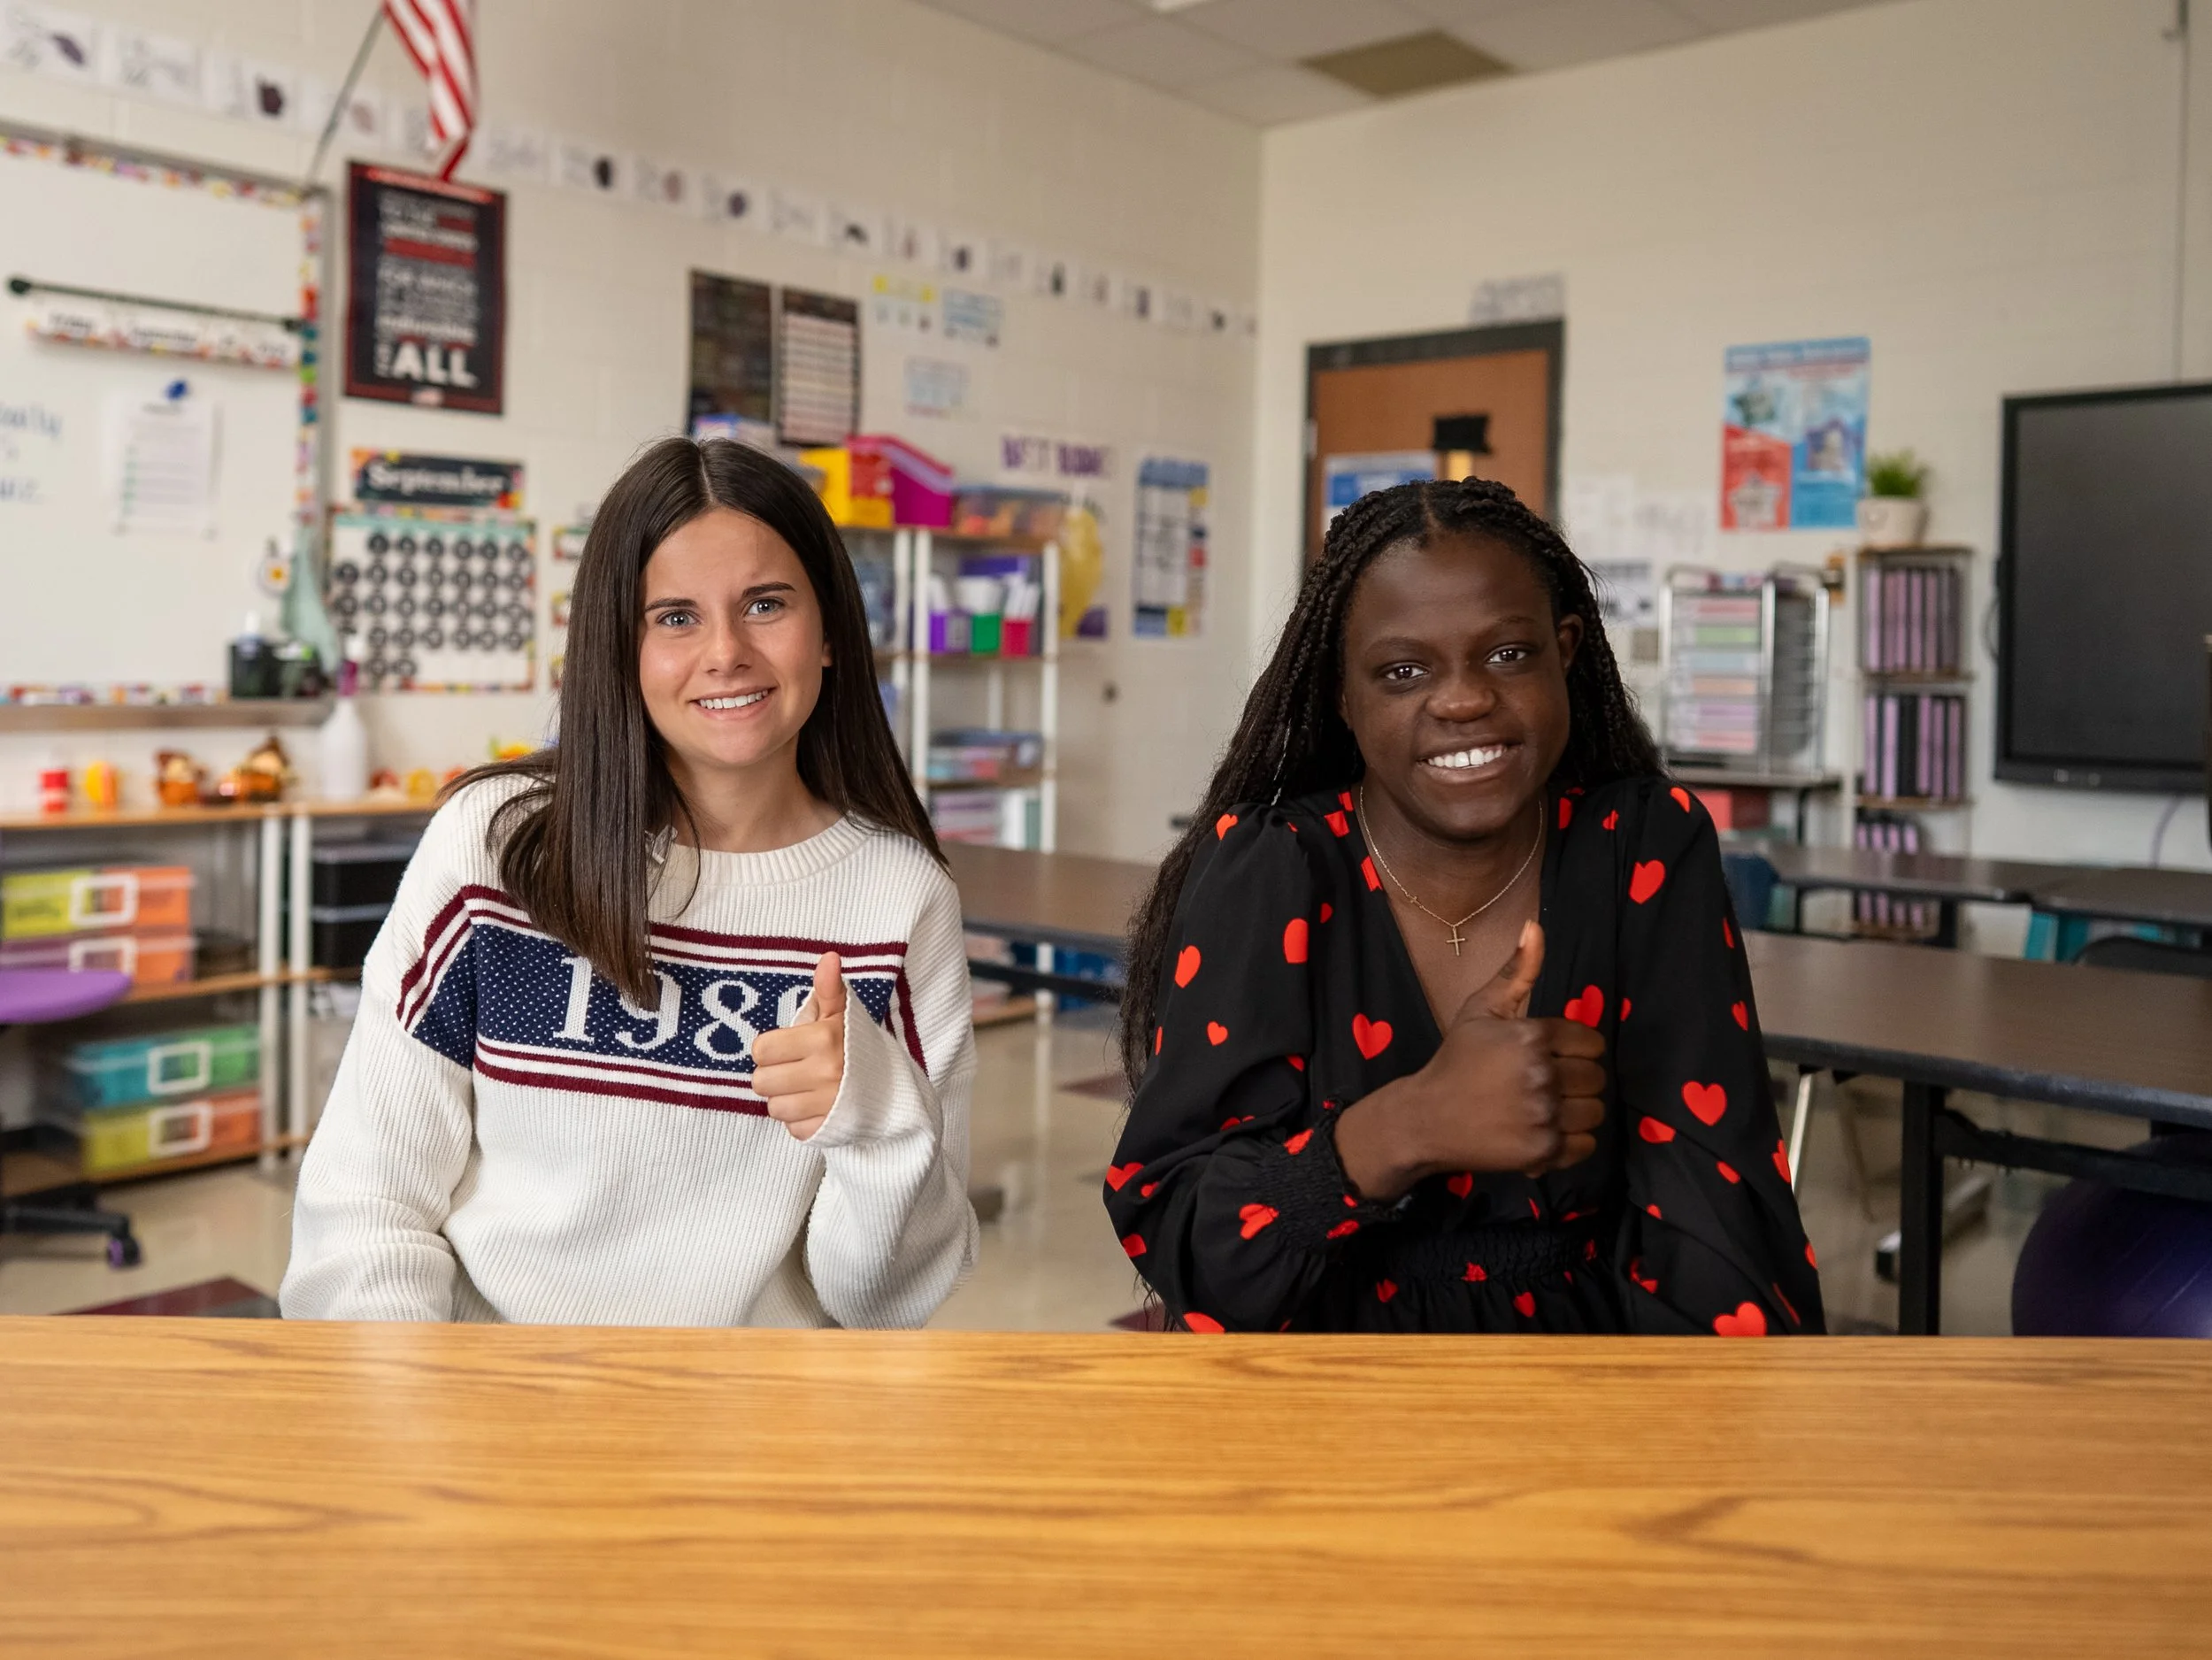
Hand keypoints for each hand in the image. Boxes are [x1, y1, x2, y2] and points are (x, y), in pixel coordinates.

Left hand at [751, 953, 845, 1141]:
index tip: (789, 1048)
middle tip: (795, 1069)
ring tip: (805, 1088)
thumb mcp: (844, 1015)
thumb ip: (830, 988)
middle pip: (761, 1082)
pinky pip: (792, 1128)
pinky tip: (816, 1107)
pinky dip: (800, 1120)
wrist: (896, 1089)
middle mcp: (825, 1072)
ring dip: (785, 1099)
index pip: (762, 1050)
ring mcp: (827, 1104)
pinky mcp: (827, 1130)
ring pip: (774, 1107)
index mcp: (823, 1040)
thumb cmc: (858, 1046)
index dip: (771, 1049)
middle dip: (774, 1075)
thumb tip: (828, 957)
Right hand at [1335, 922, 1607, 1200]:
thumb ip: (1516, 971)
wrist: (1427, 1118)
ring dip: (1575, 1110)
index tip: (1547, 1056)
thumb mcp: (1481, 1009)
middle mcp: (1541, 1075)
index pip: (1590, 1042)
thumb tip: (1535, 927)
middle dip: (1574, 1078)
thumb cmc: (1457, 1060)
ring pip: (1594, 1110)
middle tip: (1544, 1082)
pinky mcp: (1544, 1152)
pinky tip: (1544, 1130)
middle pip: (1595, 1076)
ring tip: (1546, 1107)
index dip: (1572, 1049)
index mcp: (1531, 1036)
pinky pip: (1587, 1144)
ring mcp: (1543, 1116)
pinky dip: (1572, 1141)